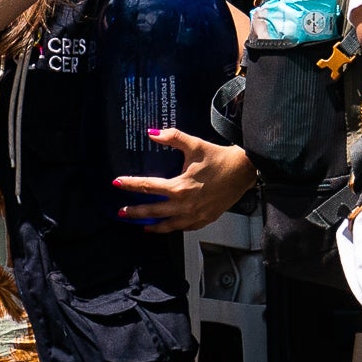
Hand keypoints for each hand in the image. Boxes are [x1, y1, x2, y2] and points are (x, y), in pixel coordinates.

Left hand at [115, 128, 255, 232]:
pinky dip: (171, 228)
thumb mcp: (194, 145)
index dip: (130, 184)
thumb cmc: (219, 158)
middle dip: (134, 212)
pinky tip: (165, 226)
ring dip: (151, 225)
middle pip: (152, 211)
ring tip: (140, 225)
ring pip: (167, 225)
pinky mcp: (204, 219)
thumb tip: (152, 133)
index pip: (147, 186)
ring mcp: (194, 215)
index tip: (117, 183)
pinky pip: (183, 228)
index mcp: (179, 187)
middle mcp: (184, 205)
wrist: (244, 171)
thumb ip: (172, 137)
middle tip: (121, 212)